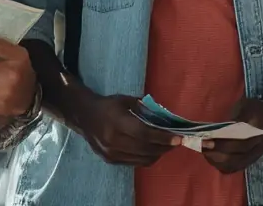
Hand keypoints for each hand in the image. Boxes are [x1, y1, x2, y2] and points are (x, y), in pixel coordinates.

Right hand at [66, 90, 181, 165]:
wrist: (84, 117)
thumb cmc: (107, 106)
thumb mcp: (125, 101)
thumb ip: (144, 108)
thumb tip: (164, 117)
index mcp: (117, 123)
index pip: (144, 134)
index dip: (162, 138)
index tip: (178, 138)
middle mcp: (114, 141)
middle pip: (145, 149)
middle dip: (164, 147)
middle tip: (176, 142)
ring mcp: (111, 153)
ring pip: (142, 159)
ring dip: (158, 154)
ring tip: (167, 147)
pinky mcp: (111, 161)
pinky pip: (135, 163)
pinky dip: (147, 158)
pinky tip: (154, 151)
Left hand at [202, 97, 262, 173]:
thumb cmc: (255, 109)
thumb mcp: (247, 107)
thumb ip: (236, 118)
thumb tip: (221, 129)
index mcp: (258, 136)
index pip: (240, 145)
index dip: (222, 144)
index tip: (206, 139)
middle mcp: (256, 151)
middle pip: (234, 159)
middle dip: (215, 154)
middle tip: (200, 145)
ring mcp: (251, 158)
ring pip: (231, 166)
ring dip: (215, 160)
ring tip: (203, 150)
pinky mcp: (245, 162)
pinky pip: (231, 168)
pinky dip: (219, 164)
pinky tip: (210, 156)